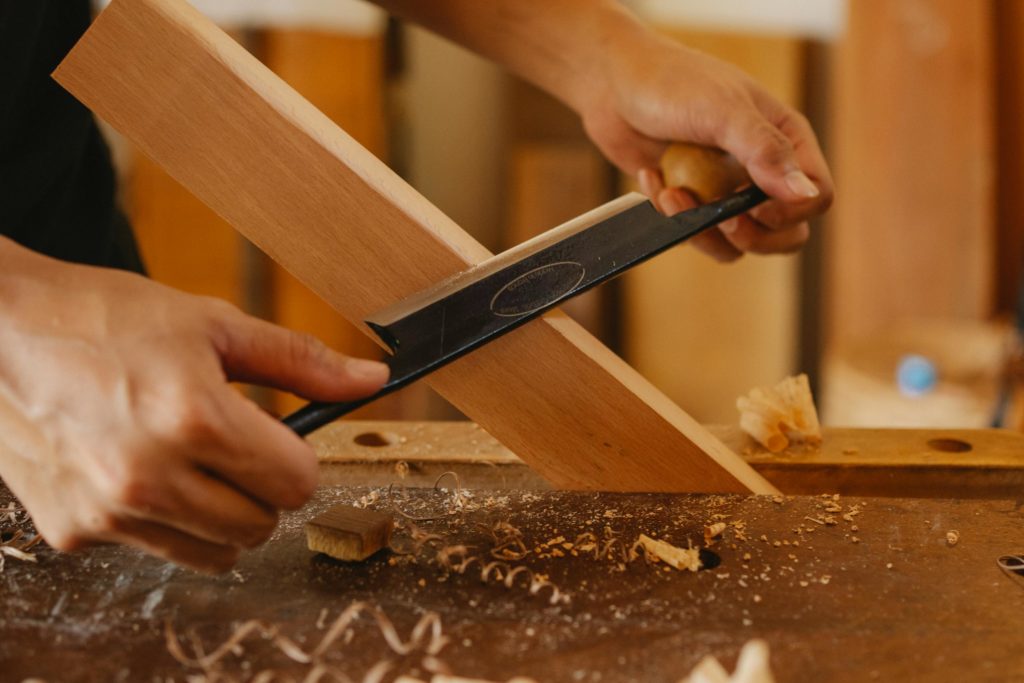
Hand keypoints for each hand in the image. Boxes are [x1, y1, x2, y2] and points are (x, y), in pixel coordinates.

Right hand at [0, 239, 387, 571]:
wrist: (0, 330)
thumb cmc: (107, 317)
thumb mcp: (214, 323)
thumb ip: (301, 361)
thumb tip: (372, 380)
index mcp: (196, 417)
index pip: (298, 483)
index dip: (297, 459)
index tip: (278, 440)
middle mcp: (151, 475)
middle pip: (261, 525)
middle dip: (262, 488)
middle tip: (231, 446)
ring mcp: (109, 510)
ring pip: (215, 552)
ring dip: (219, 515)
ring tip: (187, 460)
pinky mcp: (74, 531)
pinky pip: (155, 549)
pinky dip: (164, 522)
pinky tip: (138, 470)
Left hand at [576, 20, 833, 261]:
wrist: (614, 87)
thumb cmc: (672, 84)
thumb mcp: (722, 111)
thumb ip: (764, 151)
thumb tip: (804, 193)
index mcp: (786, 141)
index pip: (815, 195)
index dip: (792, 212)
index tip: (754, 207)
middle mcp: (762, 170)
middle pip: (786, 234)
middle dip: (755, 237)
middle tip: (723, 222)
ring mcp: (726, 192)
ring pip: (737, 244)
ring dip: (703, 230)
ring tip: (671, 196)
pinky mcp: (692, 205)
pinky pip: (694, 234)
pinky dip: (672, 218)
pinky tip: (652, 180)